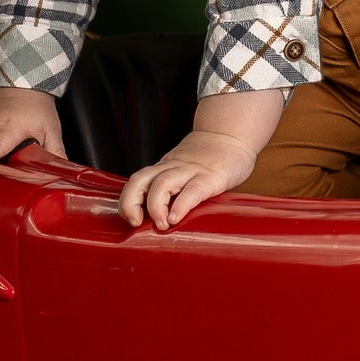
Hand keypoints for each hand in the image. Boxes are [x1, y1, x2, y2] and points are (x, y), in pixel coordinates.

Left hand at [119, 129, 259, 229]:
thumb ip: (174, 188)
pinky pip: (192, 190)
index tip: (129, 220)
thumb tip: (163, 222)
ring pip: (162, 184)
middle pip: (140, 180)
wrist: (232, 135)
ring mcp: (191, 170)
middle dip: (130, 203)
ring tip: (161, 225)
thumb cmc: (209, 159)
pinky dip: (181, 205)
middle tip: (136, 223)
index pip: (137, 182)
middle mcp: (173, 168)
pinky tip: (176, 218)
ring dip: (155, 206)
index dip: (127, 201)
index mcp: (165, 168)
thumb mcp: (184, 169)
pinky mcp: (212, 177)